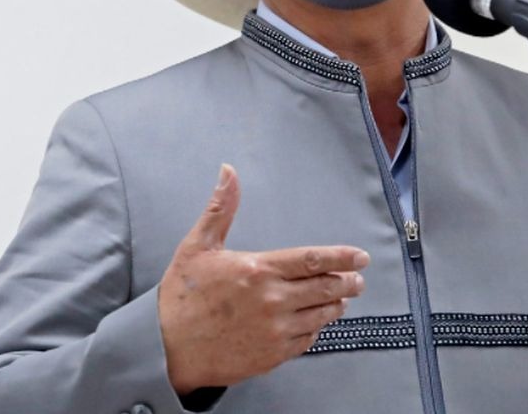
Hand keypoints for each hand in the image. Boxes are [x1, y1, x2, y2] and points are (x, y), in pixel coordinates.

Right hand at [158, 164, 369, 393]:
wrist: (167, 349)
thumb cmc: (182, 296)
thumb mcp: (198, 246)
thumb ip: (221, 208)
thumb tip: (228, 172)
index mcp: (258, 270)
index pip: (313, 260)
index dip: (342, 257)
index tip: (361, 257)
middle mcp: (272, 301)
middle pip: (325, 288)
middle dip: (348, 282)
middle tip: (358, 279)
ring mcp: (275, 331)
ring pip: (321, 316)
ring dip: (335, 305)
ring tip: (341, 298)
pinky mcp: (273, 355)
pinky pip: (307, 340)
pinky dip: (316, 329)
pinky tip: (316, 322)